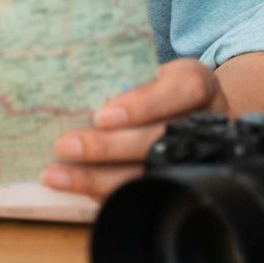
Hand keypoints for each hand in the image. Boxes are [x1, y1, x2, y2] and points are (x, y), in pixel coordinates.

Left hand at [42, 58, 228, 199]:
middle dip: (110, 147)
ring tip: (57, 174)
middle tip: (65, 146)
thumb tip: (59, 83)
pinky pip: (143, 195)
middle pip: (161, 139)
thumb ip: (115, 74)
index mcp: (197, 85)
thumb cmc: (151, 83)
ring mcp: (199, 159)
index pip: (183, 90)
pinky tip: (74, 188)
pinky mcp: (181, 185)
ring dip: (99, 178)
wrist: (181, 110)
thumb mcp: (144, 67)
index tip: (102, 115)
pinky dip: (105, 193)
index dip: (143, 105)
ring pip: (152, 175)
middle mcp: (205, 124)